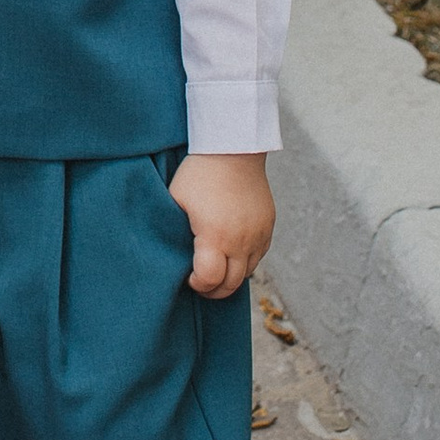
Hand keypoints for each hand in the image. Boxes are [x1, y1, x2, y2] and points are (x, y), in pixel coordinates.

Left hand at [169, 151, 272, 296]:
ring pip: (247, 273)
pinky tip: (230, 253)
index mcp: (215, 236)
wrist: (233, 149)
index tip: (188, 277)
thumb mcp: (176, 201)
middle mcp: (241, 240)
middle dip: (213, 289)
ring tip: (215, 268)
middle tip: (200, 282)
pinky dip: (244, 261)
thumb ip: (174, 231)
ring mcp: (258, 235)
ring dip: (230, 277)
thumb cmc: (198, 174)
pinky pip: (258, 256)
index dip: (197, 284)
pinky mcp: (268, 227)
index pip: (210, 279)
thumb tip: (171, 253)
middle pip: (231, 284)